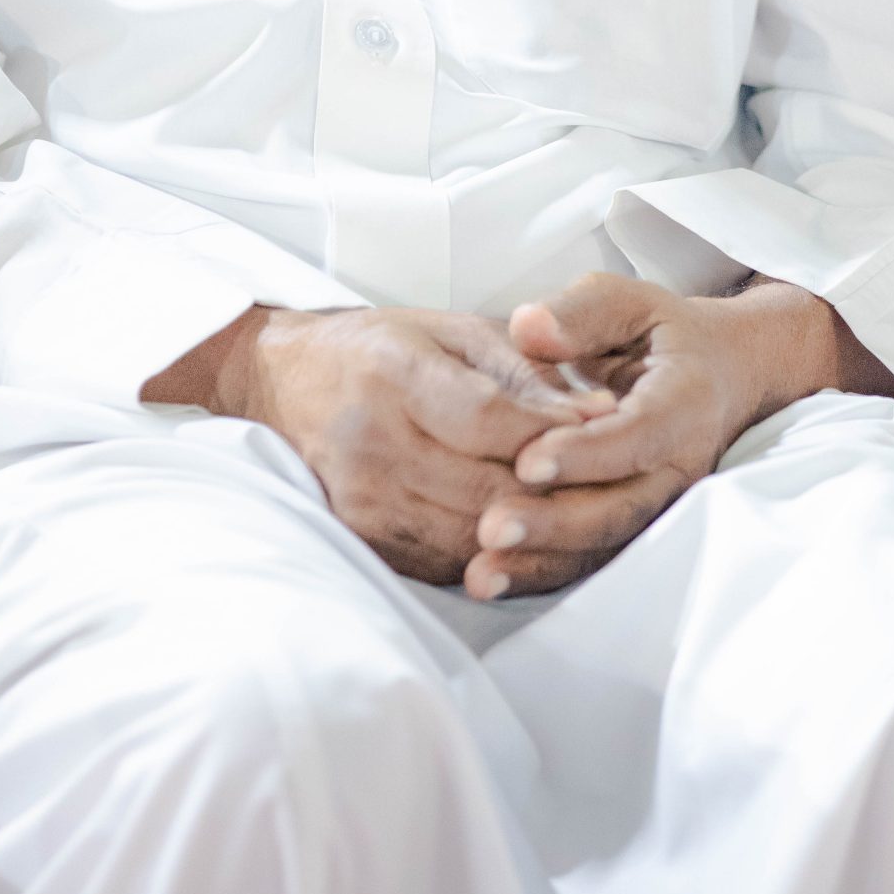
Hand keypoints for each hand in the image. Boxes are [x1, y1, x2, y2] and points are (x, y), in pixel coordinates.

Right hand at [142, 303, 615, 586]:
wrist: (281, 381)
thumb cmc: (377, 348)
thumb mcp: (450, 330)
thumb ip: (522, 371)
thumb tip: (598, 414)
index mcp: (397, 374)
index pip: (491, 419)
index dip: (553, 432)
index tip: (606, 429)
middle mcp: (374, 441)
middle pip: (487, 488)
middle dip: (557, 493)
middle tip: (611, 486)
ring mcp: (363, 498)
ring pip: (471, 536)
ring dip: (532, 535)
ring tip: (581, 518)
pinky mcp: (360, 536)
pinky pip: (442, 563)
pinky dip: (491, 558)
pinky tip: (525, 542)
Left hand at [460, 269, 885, 599]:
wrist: (724, 376)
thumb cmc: (664, 334)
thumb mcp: (631, 302)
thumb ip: (582, 311)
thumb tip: (529, 327)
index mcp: (682, 404)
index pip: (636, 435)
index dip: (585, 452)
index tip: (527, 460)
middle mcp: (680, 467)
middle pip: (620, 508)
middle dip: (554, 523)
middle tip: (490, 528)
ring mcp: (661, 507)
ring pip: (605, 545)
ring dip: (542, 561)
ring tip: (480, 571)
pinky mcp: (637, 529)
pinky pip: (592, 561)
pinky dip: (541, 574)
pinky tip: (489, 581)